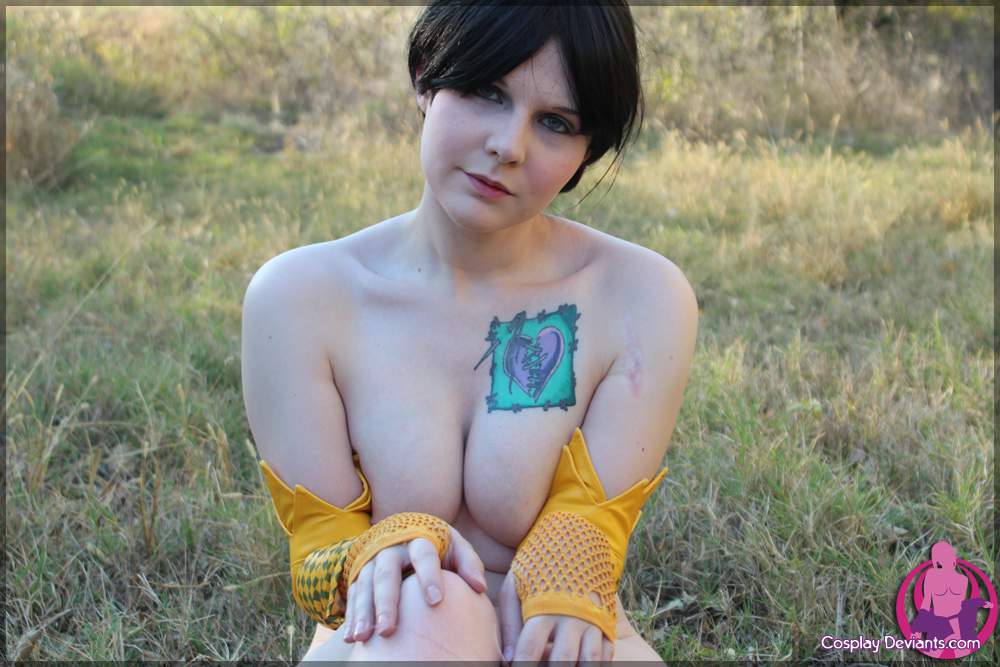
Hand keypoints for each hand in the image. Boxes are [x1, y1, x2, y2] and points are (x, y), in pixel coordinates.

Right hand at [343, 524, 487, 642]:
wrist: (407, 534)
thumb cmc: (440, 548)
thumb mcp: (456, 548)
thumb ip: (469, 563)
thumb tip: (480, 588)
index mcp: (419, 539)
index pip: (423, 554)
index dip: (429, 576)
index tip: (436, 602)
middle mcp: (392, 548)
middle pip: (386, 573)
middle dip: (386, 602)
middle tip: (388, 630)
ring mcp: (372, 561)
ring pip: (364, 585)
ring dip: (363, 611)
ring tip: (364, 638)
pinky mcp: (360, 575)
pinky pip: (352, 595)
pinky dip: (352, 616)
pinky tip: (352, 639)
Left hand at [498, 569, 612, 664]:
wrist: (573, 540)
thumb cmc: (536, 567)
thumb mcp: (515, 586)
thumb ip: (510, 622)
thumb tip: (508, 660)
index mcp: (543, 608)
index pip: (529, 650)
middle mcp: (570, 616)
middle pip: (562, 660)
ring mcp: (591, 619)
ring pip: (588, 660)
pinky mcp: (606, 621)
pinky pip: (606, 654)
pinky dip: (597, 666)